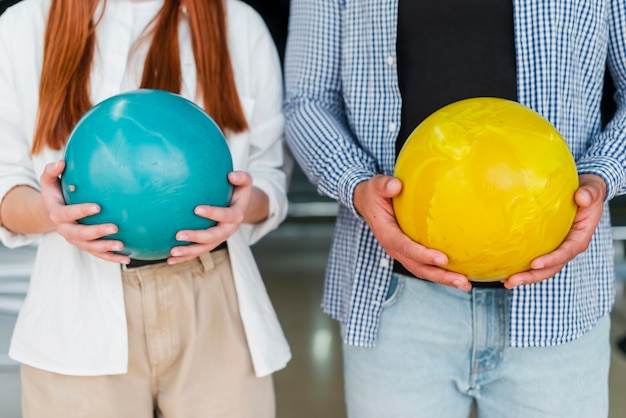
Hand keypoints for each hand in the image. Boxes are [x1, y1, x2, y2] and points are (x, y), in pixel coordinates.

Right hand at [41, 160, 128, 262]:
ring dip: (106, 248)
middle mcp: (65, 230)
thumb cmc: (55, 193)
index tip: (97, 206)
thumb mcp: (48, 181)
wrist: (52, 212)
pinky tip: (127, 258)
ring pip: (91, 247)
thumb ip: (51, 171)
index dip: (81, 211)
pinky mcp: (85, 246)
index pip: (69, 214)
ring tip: (122, 246)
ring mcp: (76, 241)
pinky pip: (99, 254)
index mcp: (58, 214)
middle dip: (98, 231)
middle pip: (81, 234)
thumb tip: (61, 162)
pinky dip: (112, 258)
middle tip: (115, 227)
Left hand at [168, 171, 252, 263]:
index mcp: (236, 215)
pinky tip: (169, 259)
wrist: (240, 206)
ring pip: (204, 248)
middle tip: (178, 235)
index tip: (196, 209)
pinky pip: (197, 252)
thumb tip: (230, 175)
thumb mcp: (245, 182)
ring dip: (189, 252)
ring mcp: (219, 239)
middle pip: (213, 237)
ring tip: (172, 252)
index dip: (213, 213)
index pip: (225, 216)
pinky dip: (184, 257)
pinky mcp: (211, 244)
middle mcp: (228, 230)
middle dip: (196, 237)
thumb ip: (242, 177)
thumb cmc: (239, 191)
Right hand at [354, 175, 471, 290]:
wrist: (368, 203)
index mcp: (387, 235)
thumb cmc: (374, 194)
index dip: (423, 255)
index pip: (405, 248)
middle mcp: (395, 248)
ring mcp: (403, 253)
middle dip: (440, 276)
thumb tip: (396, 185)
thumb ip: (384, 185)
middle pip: (418, 268)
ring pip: (424, 270)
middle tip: (462, 282)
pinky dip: (443, 271)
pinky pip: (427, 265)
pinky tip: (462, 271)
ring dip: (444, 279)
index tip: (443, 259)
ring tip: (465, 284)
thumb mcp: (375, 186)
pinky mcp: (411, 252)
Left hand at [504, 174, 605, 287]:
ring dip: (524, 277)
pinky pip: (533, 258)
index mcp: (579, 238)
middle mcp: (567, 248)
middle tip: (512, 281)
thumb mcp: (592, 191)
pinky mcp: (546, 246)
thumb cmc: (588, 193)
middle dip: (532, 276)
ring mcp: (556, 249)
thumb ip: (589, 193)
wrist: (583, 193)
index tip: (535, 264)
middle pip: (551, 267)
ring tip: (506, 282)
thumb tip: (582, 196)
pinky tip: (505, 270)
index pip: (566, 252)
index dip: (551, 260)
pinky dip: (520, 266)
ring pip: (541, 268)